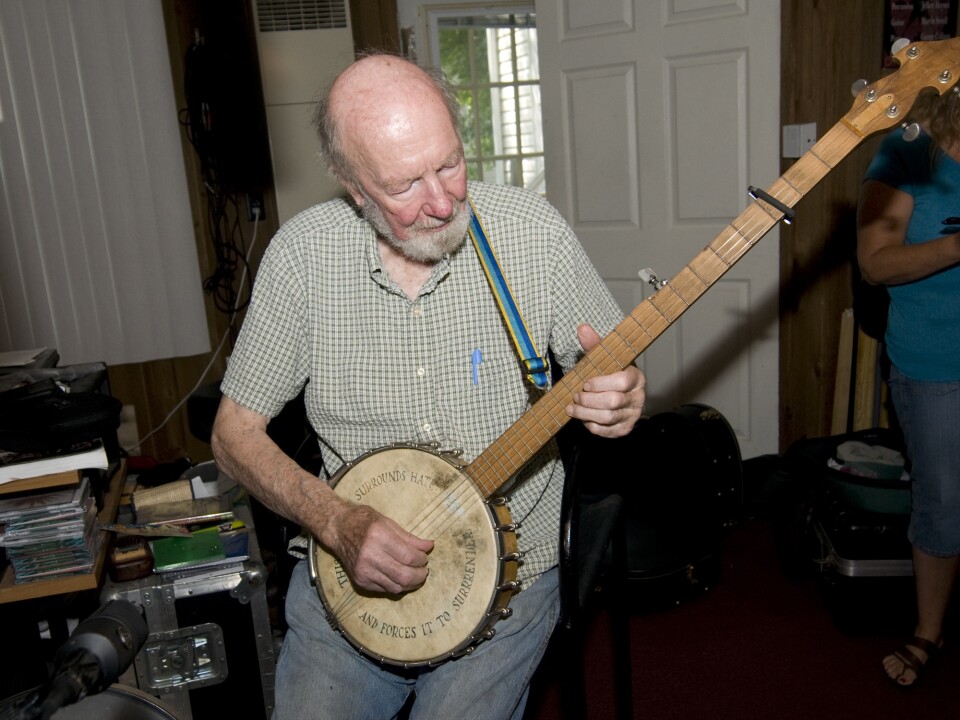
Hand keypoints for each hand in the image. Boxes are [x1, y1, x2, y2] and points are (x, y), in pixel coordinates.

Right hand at [325, 502, 433, 594]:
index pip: (408, 556)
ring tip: (415, 575)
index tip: (425, 557)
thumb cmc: (364, 521)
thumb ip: (409, 538)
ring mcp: (364, 571)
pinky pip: (385, 589)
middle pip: (404, 576)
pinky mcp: (360, 581)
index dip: (421, 560)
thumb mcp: (388, 522)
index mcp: (379, 536)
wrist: (338, 529)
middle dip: (420, 575)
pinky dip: (397, 585)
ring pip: (396, 587)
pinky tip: (400, 577)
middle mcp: (370, 556)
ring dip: (411, 583)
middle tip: (424, 570)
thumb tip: (429, 546)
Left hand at [565, 323, 645, 437]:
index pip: (622, 382)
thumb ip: (594, 344)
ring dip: (585, 413)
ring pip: (608, 418)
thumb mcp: (605, 357)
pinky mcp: (624, 429)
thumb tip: (582, 328)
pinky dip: (591, 425)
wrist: (619, 392)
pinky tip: (583, 417)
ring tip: (572, 407)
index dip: (600, 383)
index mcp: (636, 378)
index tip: (586, 383)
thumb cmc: (610, 373)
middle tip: (576, 396)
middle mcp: (638, 398)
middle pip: (613, 402)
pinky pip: (606, 431)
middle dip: (589, 400)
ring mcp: (632, 415)